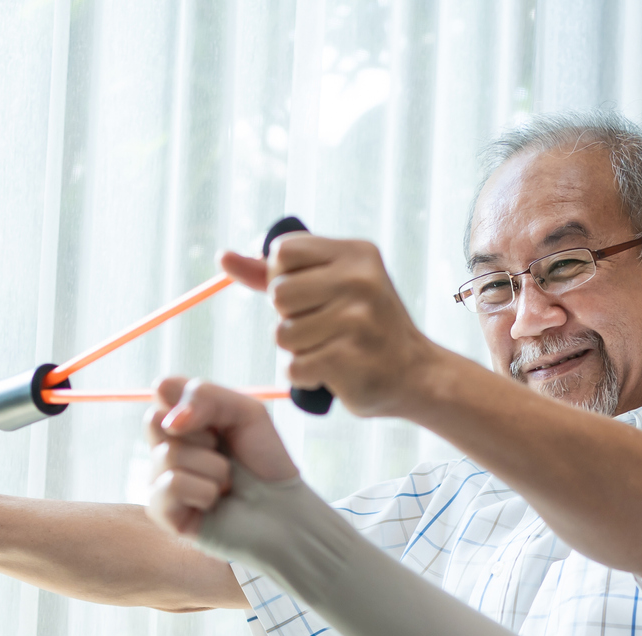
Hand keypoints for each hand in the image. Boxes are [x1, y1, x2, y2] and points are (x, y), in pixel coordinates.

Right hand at [143, 376, 301, 539]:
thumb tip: (170, 421)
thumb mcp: (247, 412)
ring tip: (227, 482)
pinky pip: (170, 487)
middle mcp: (164, 446)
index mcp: (181, 418)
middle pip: (154, 419)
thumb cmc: (265, 460)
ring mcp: (160, 478)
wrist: (284, 508)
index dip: (193, 402)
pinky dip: (204, 492)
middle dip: (202, 436)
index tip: (220, 421)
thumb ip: (205, 397)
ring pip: (168, 455)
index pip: (163, 389)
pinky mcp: (162, 511)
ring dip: (213, 468)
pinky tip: (214, 503)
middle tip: (223, 452)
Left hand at [218, 234, 444, 416]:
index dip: (284, 277)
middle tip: (326, 328)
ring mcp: (357, 320)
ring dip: (299, 350)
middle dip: (290, 318)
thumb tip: (223, 257)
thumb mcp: (331, 288)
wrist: (418, 375)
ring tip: (332, 349)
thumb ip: (275, 273)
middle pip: (278, 294)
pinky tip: (335, 372)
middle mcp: (360, 280)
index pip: (282, 252)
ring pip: (282, 335)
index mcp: (356, 254)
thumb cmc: (367, 329)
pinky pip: (294, 367)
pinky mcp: (350, 359)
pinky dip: (307, 376)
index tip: (312, 295)